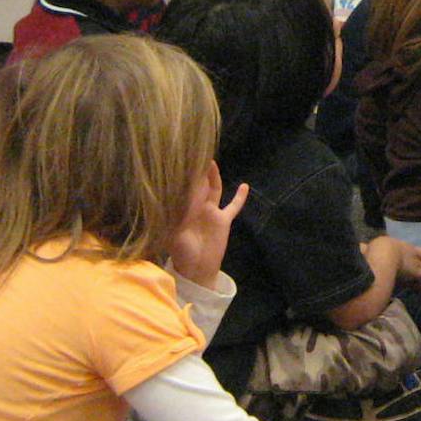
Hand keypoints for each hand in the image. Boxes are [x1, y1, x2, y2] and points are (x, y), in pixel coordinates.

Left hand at [169, 162, 247, 288]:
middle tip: (195, 149)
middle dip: (196, 169)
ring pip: (213, 189)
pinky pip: (233, 207)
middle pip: (198, 183)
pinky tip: (245, 186)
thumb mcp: (175, 233)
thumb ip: (176, 216)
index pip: (183, 186)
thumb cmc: (183, 253)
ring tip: (211, 161)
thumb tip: (175, 196)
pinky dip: (239, 198)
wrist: (197, 270)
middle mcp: (196, 207)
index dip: (182, 173)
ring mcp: (211, 212)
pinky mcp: (223, 220)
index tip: (179, 156)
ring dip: (213, 176)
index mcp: (183, 209)